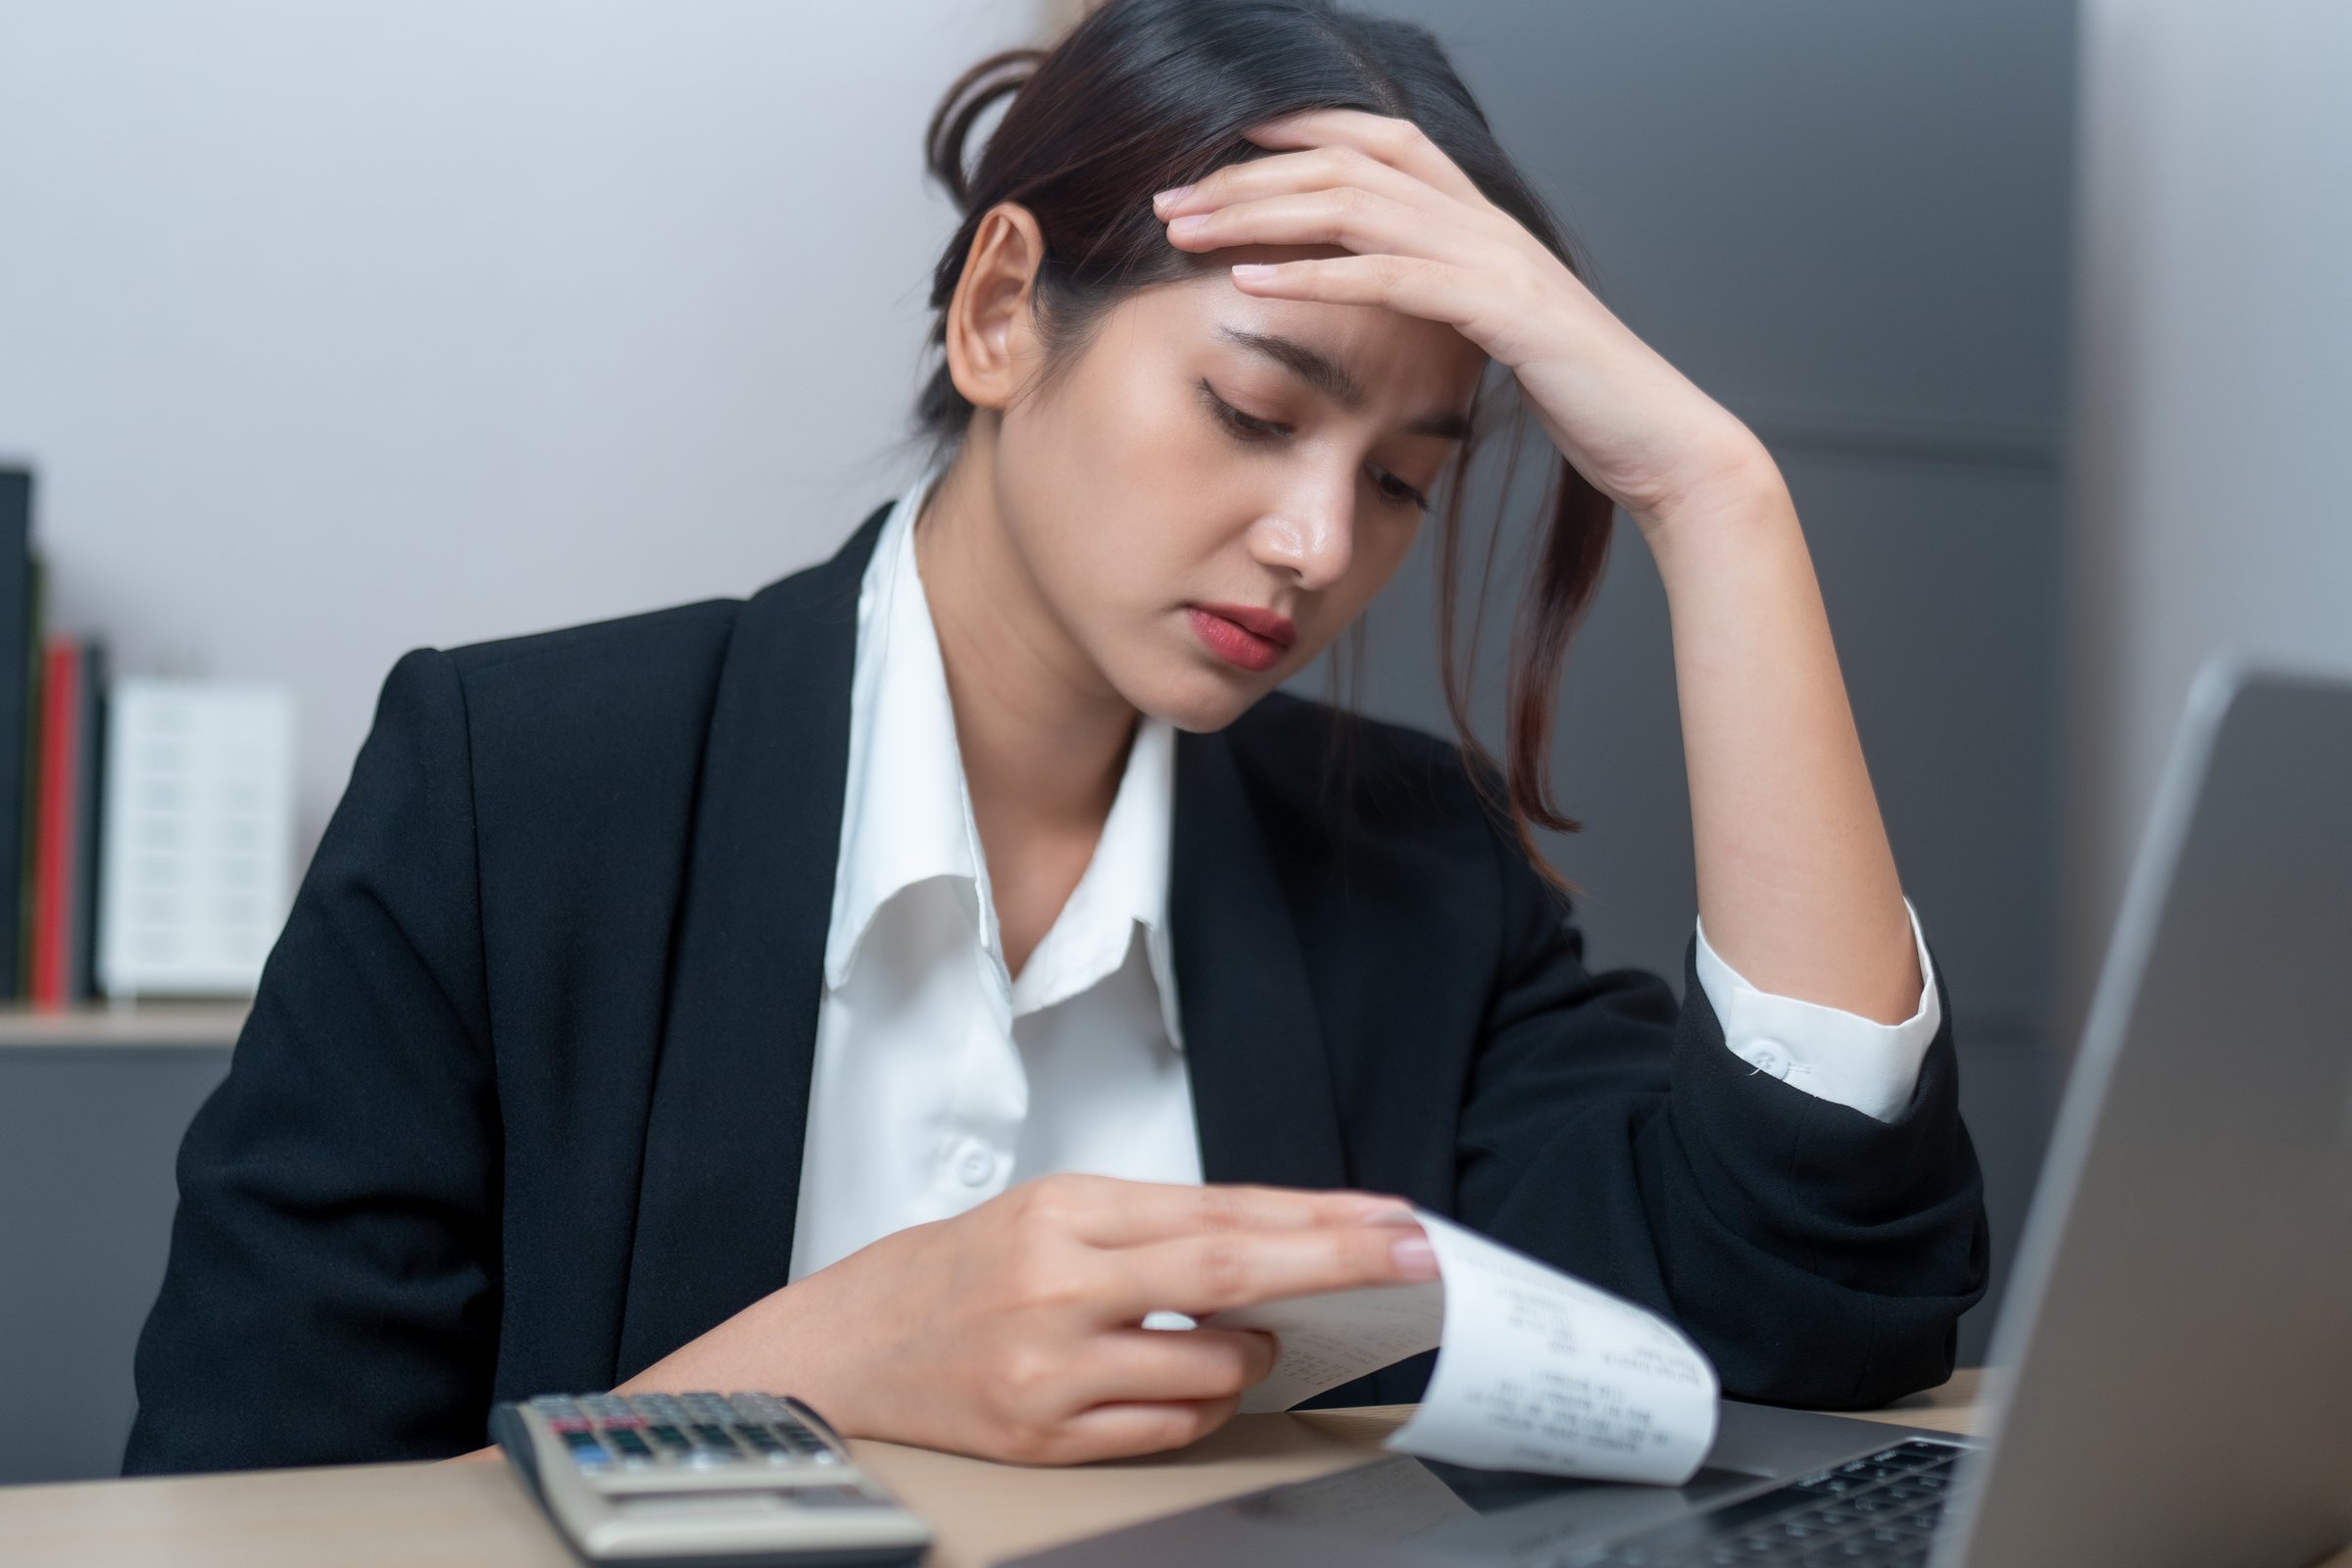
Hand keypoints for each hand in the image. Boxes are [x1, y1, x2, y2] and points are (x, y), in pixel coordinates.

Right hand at [613, 1175, 1434, 1464]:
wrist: (842, 1349)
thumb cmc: (950, 1274)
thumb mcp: (1045, 1212)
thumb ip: (1150, 1227)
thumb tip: (1269, 1243)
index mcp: (1064, 1211)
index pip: (1220, 1210)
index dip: (1317, 1218)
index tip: (1391, 1221)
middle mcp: (1058, 1283)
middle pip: (1228, 1270)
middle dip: (1335, 1263)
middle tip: (1410, 1258)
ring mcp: (1051, 1366)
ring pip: (1207, 1365)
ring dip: (1257, 1354)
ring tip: (1262, 1339)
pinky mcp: (1044, 1435)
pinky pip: (1165, 1427)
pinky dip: (1203, 1404)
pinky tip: (1204, 1382)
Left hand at [1153, 109, 1778, 541]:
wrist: (1662, 443)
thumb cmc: (1582, 402)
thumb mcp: (1498, 339)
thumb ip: (1447, 306)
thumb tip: (1392, 310)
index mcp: (1482, 223)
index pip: (1380, 141)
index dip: (1298, 131)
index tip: (1221, 147)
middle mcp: (1486, 222)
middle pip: (1349, 162)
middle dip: (1250, 174)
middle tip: (1170, 197)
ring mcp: (1497, 258)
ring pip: (1357, 204)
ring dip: (1259, 212)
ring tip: (1186, 229)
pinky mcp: (1503, 309)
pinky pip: (1392, 277)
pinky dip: (1314, 273)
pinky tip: (1251, 281)